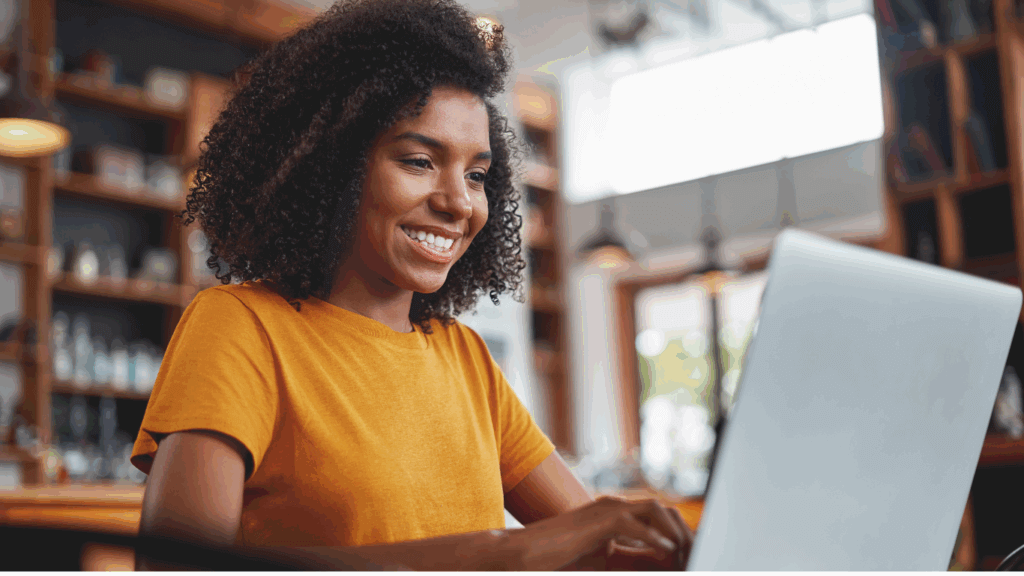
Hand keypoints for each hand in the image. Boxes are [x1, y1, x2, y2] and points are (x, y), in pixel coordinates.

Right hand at [508, 496, 692, 570]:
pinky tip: (667, 553)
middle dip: (685, 534)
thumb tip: (663, 563)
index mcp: (617, 514)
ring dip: (675, 533)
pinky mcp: (598, 520)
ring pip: (656, 510)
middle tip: (694, 557)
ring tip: (683, 556)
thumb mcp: (605, 561)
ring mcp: (607, 509)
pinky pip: (635, 524)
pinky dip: (655, 538)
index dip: (680, 537)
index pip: (659, 518)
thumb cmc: (559, 558)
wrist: (525, 554)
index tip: (693, 557)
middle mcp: (615, 506)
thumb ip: (632, 561)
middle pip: (665, 510)